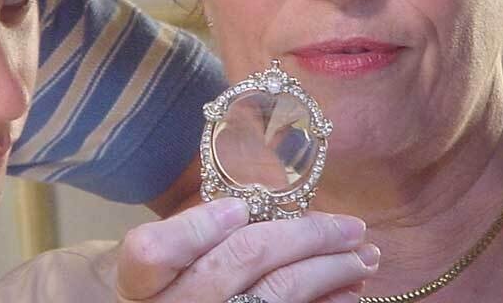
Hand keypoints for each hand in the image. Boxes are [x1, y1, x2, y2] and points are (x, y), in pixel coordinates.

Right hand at [116, 198, 377, 302]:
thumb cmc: (166, 288)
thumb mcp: (162, 260)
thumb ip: (193, 232)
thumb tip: (258, 207)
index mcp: (139, 282)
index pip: (153, 251)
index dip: (197, 226)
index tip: (239, 208)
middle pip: (237, 262)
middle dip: (303, 237)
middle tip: (351, 226)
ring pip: (275, 295)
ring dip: (329, 271)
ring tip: (363, 256)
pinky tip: (348, 293)